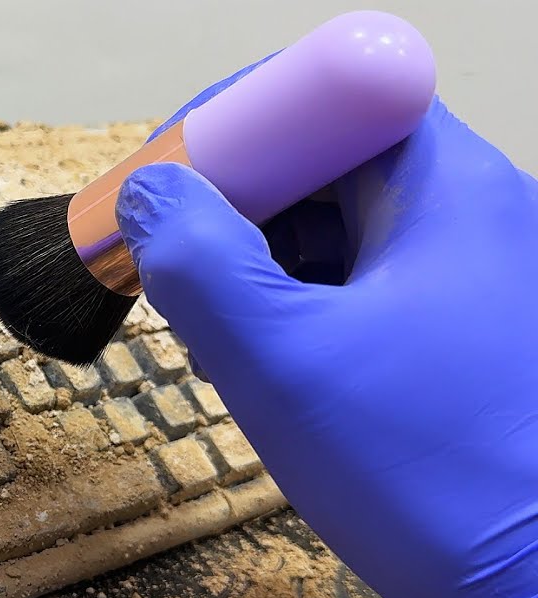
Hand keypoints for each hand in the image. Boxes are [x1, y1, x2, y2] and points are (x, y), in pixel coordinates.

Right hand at [115, 64, 537, 597]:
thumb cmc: (430, 476)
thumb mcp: (281, 361)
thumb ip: (197, 261)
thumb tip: (150, 191)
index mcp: (445, 185)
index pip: (324, 93)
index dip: (233, 127)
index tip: (166, 191)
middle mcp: (472, 211)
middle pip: (324, 160)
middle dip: (233, 208)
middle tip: (173, 276)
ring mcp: (475, 275)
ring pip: (337, 230)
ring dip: (259, 268)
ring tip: (217, 342)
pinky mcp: (465, 335)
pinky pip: (361, 287)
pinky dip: (299, 312)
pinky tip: (271, 371)